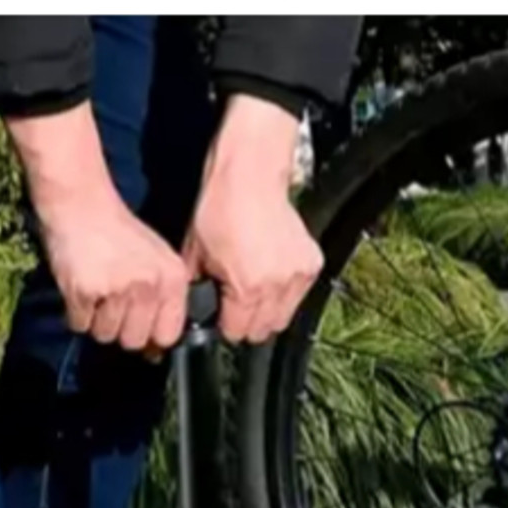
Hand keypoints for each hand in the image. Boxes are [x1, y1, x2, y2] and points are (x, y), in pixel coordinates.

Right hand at [7, 104, 188, 350]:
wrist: (81, 203)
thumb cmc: (117, 233)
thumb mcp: (155, 260)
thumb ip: (162, 302)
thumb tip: (154, 353)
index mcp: (172, 280)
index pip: (168, 335)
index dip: (151, 336)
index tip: (139, 326)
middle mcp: (148, 286)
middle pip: (133, 341)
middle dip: (119, 329)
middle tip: (111, 301)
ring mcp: (117, 290)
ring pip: (105, 335)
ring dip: (96, 320)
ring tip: (96, 289)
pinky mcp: (86, 291)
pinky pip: (80, 325)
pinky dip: (76, 312)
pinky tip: (81, 287)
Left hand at [183, 95, 322, 343]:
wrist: (251, 173)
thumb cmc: (220, 208)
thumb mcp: (195, 256)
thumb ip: (199, 291)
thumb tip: (197, 312)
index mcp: (246, 289)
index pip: (238, 333)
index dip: (226, 326)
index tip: (223, 314)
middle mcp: (276, 286)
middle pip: (263, 331)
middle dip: (248, 322)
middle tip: (237, 302)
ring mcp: (297, 275)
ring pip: (284, 317)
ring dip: (269, 310)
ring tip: (255, 288)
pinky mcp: (311, 263)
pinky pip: (299, 294)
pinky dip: (287, 290)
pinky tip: (272, 272)